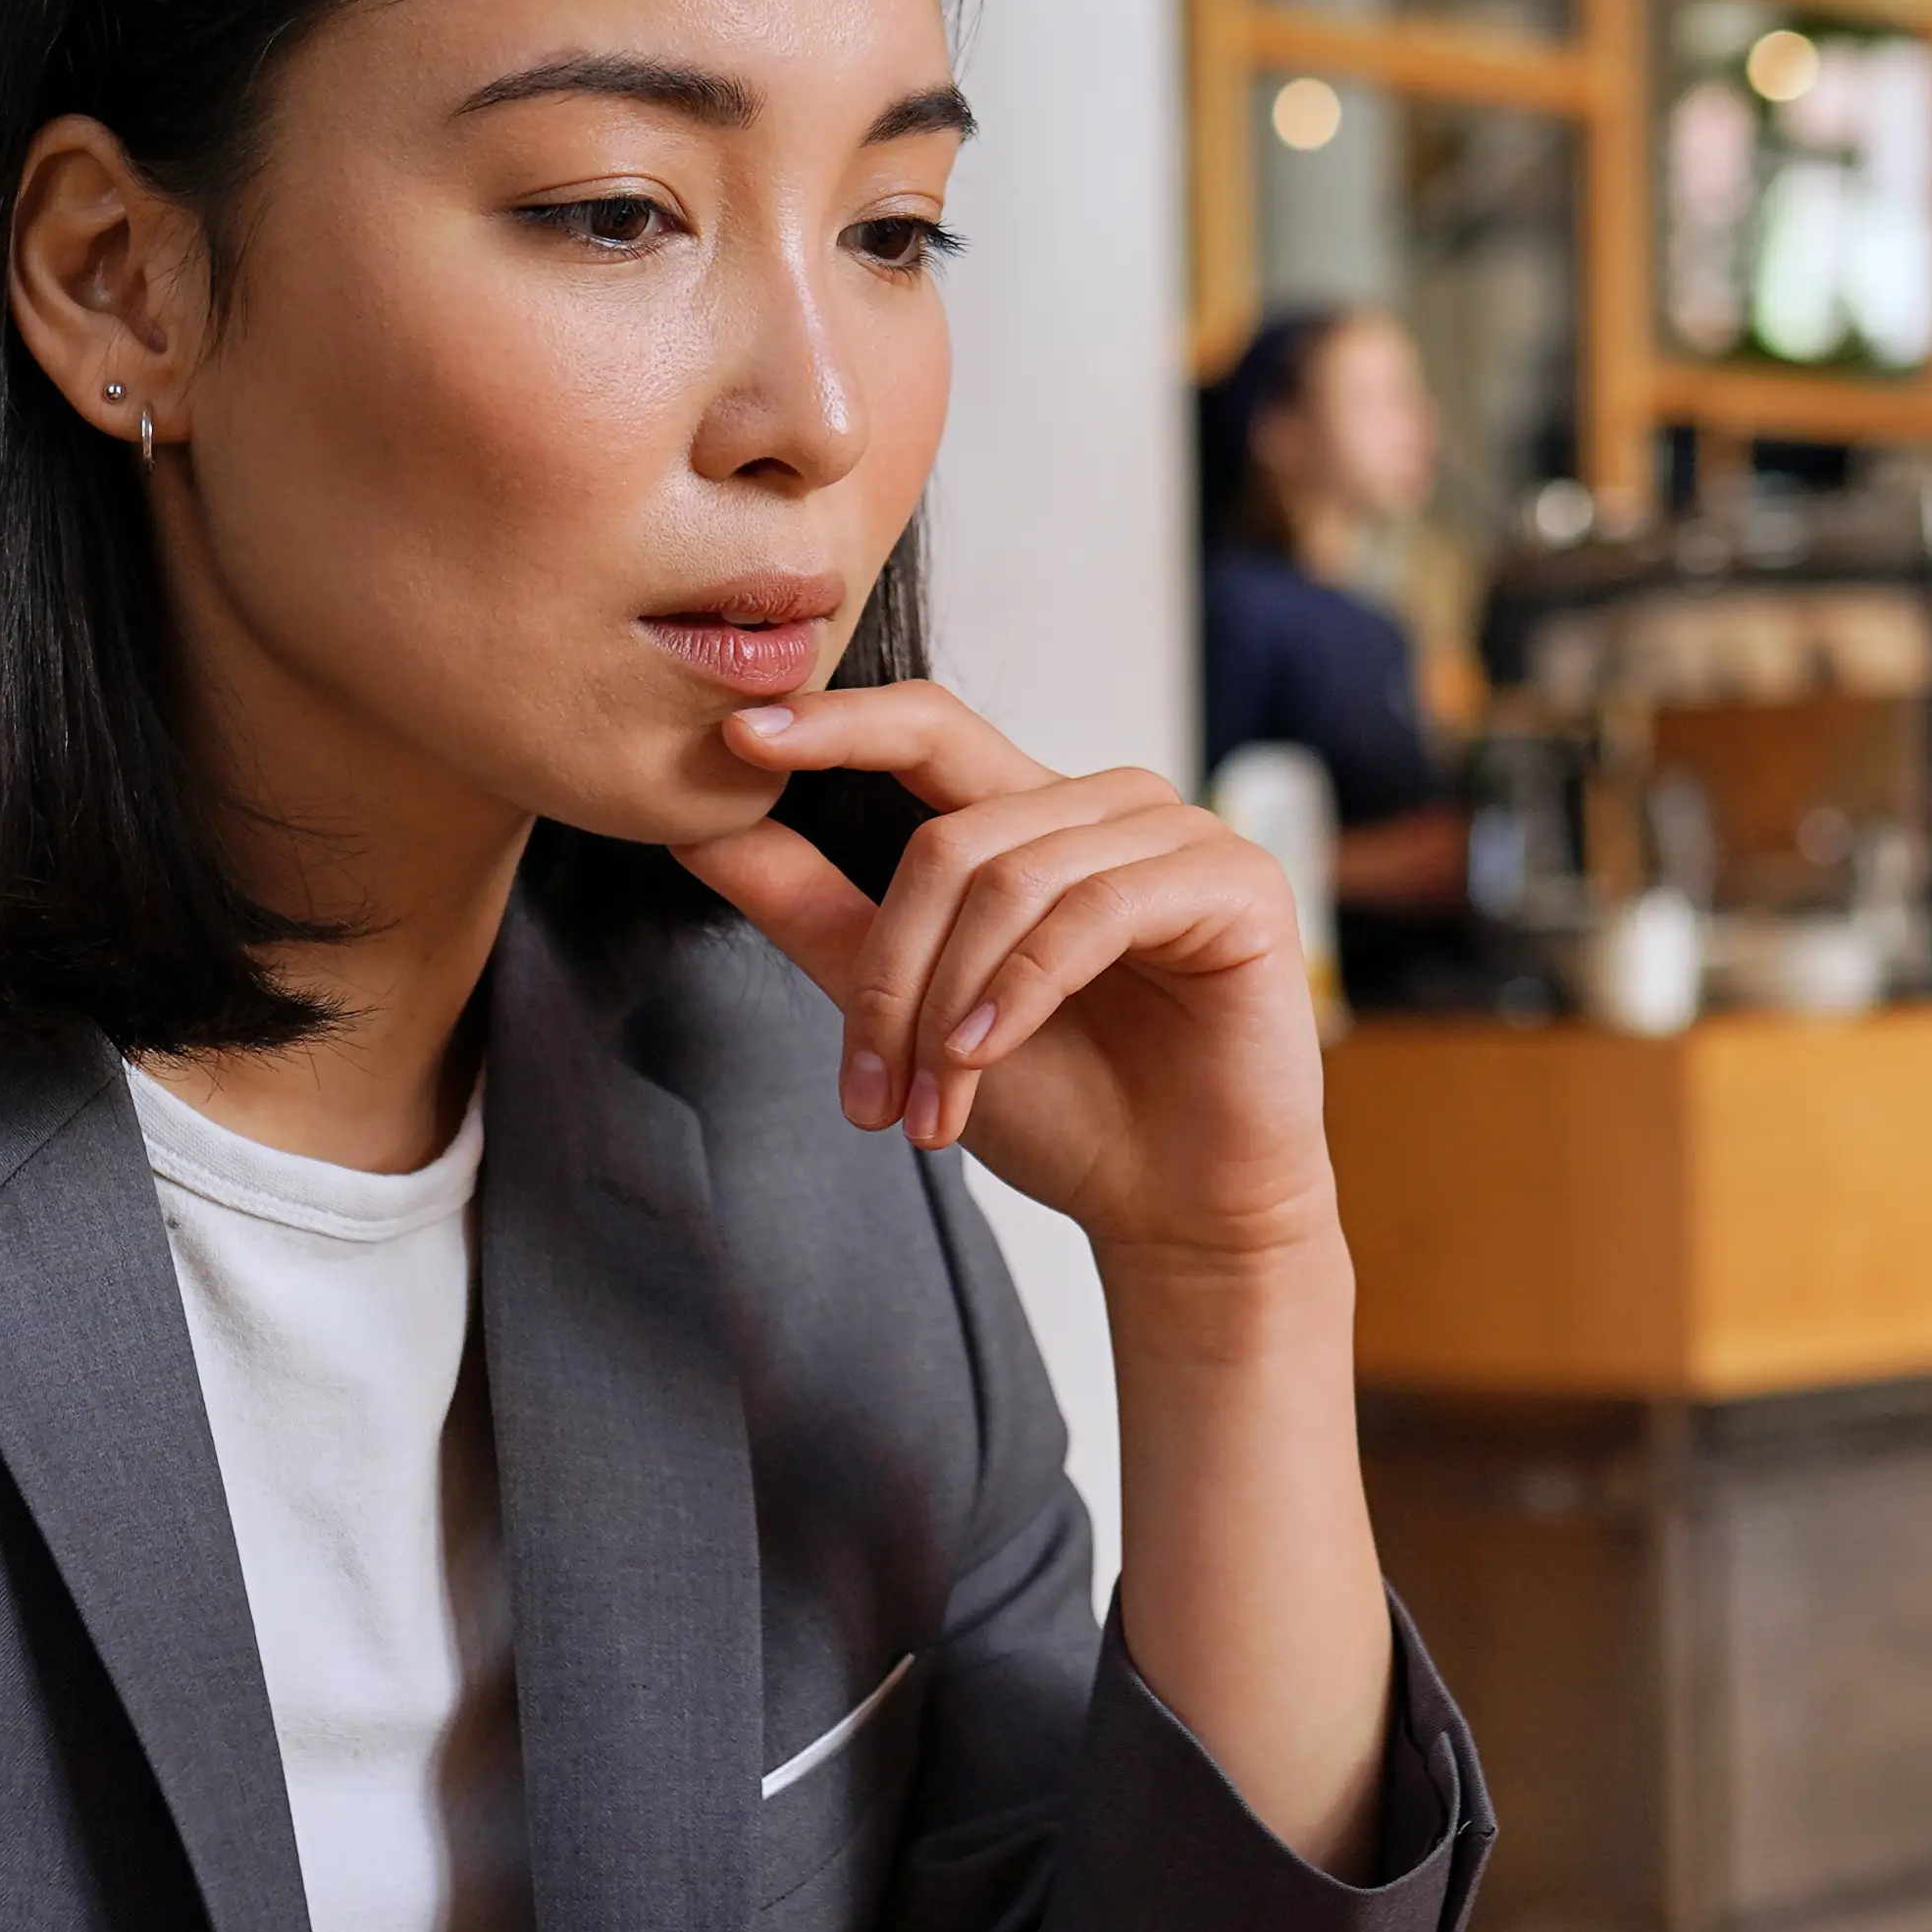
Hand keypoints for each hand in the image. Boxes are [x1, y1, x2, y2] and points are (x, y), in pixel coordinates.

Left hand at [679, 685, 1336, 1284]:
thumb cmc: (1063, 1107)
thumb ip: (815, 910)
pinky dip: (1019, 993)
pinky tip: (983, 1057)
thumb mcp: (909, 1008)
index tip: (734, 736)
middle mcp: (1107, 807)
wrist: (1175, 1207)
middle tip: (866, 1093)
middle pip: (950, 838)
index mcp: (1033, 817)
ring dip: (947, 1008)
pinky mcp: (1234, 883)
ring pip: (1010, 881)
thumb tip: (696, 829)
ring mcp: (1178, 835)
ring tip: (929, 1107)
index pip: (927, 728)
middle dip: (889, 974)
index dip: (836, 724)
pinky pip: (1091, 913)